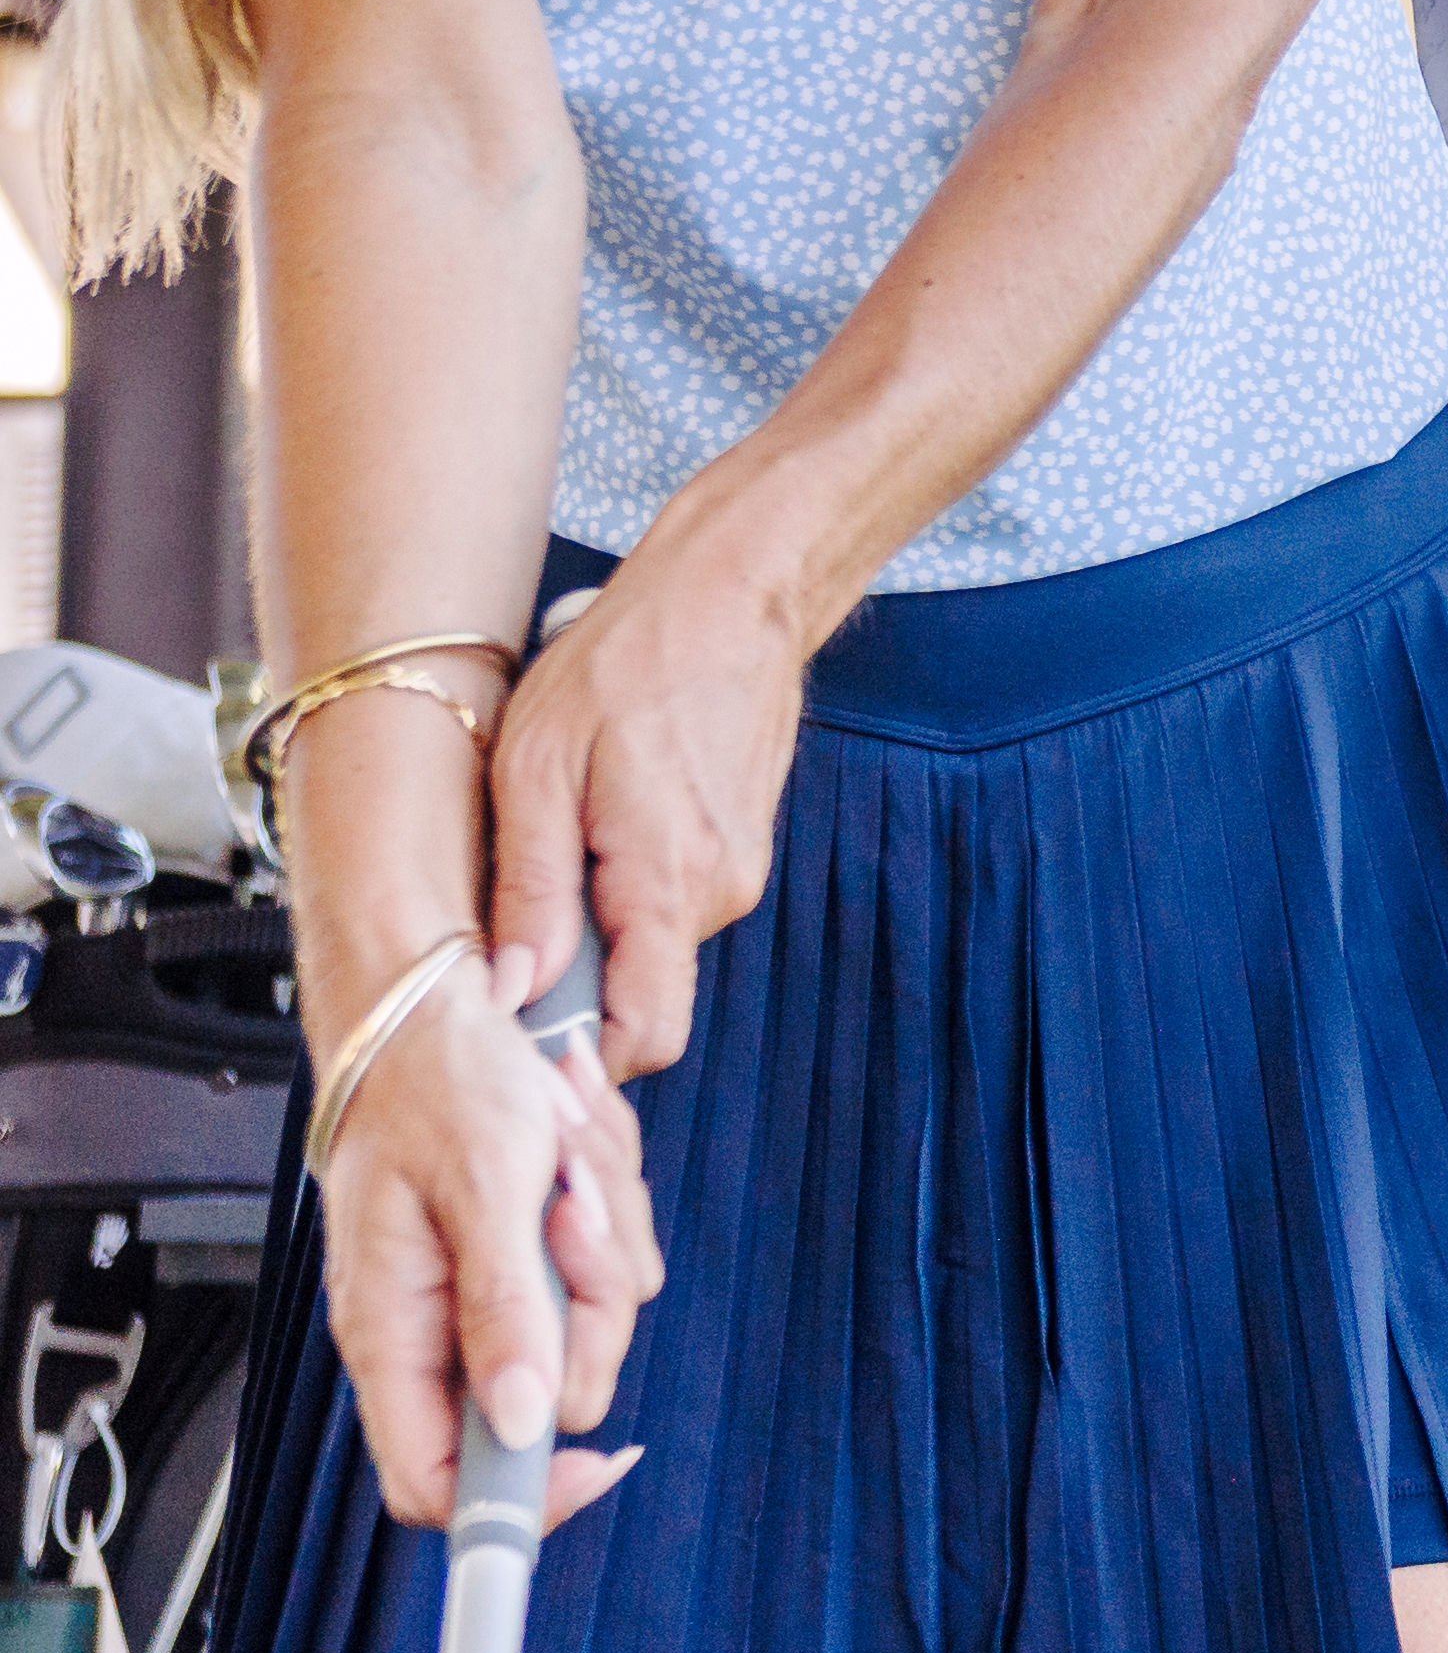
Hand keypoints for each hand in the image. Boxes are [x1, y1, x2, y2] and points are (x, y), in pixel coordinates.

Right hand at [317, 962, 657, 1530]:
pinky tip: (570, 1138)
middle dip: (591, 1301)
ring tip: (564, 1151)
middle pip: (551, 1392)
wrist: (436, 1004)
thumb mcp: (482, 1183)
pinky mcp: (526, 1251)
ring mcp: (486, 1289)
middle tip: (572, 1208)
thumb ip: (503, 1307)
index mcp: (395, 1336)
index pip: (436, 1486)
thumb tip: (527, 1426)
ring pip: (591, 1315)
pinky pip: (601, 1256)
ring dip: (602, 1227)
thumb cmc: (436, 1080)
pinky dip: (604, 1194)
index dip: (519, 1502)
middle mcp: (436, 1329)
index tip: (600, 1460)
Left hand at [487, 519, 806, 1081]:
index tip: (521, 1038)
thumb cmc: (632, 658)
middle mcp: (719, 891)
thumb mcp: (539, 766)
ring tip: (558, 836)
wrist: (735, 588)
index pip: (644, 1040)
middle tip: (512, 914)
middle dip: (570, 981)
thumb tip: (507, 994)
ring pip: (646, 947)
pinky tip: (598, 814)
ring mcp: (735, 870)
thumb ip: (530, 890)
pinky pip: (666, 902)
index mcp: (670, 882)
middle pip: (636, 997)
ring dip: (592, 922)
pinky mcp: (734, 847)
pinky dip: (621, 886)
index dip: (581, 1063)